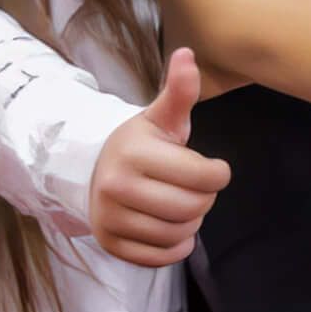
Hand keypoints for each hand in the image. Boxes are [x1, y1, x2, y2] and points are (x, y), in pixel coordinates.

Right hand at [91, 48, 231, 266]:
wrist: (92, 172)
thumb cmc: (140, 145)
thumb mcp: (161, 118)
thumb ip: (179, 91)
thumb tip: (187, 54)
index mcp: (134, 153)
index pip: (206, 177)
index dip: (218, 174)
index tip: (211, 168)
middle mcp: (116, 187)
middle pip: (194, 208)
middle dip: (204, 199)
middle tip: (192, 188)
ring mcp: (110, 218)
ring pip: (179, 233)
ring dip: (190, 222)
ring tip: (178, 204)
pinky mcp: (110, 243)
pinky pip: (162, 257)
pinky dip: (175, 246)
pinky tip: (169, 226)